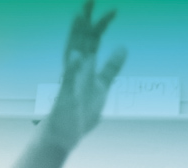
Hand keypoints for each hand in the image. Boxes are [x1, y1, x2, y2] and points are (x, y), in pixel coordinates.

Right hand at [39, 3, 126, 153]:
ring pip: (72, 53)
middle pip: (81, 40)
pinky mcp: (66, 98)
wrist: (63, 134)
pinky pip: (69, 82)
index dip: (102, 25)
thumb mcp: (102, 86)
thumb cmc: (81, 111)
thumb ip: (111, 67)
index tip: (113, 10)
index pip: (93, 41)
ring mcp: (69, 82)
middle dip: (87, 20)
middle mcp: (75, 70)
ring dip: (76, 35)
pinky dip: (73, 69)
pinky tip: (78, 57)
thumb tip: (124, 47)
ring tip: (80, 16)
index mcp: (85, 67)